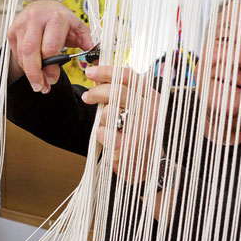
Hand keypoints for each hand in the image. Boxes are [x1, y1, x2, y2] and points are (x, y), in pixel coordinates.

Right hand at [6, 0, 93, 91]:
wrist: (43, 7)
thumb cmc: (62, 20)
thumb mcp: (79, 29)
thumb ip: (88, 44)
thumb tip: (97, 59)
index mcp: (55, 18)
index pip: (49, 48)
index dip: (51, 68)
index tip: (53, 79)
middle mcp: (35, 19)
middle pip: (31, 52)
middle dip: (35, 74)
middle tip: (41, 88)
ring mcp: (21, 24)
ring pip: (22, 55)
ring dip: (29, 73)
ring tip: (39, 84)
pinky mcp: (12, 31)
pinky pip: (16, 53)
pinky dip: (24, 65)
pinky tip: (32, 70)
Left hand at [82, 65, 162, 184]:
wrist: (152, 169)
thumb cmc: (141, 136)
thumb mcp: (139, 110)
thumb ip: (123, 93)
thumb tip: (99, 76)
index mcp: (153, 98)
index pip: (129, 77)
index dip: (107, 71)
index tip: (89, 71)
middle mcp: (151, 112)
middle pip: (117, 92)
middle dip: (97, 92)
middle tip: (87, 97)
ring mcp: (142, 130)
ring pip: (108, 113)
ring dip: (103, 120)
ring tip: (112, 128)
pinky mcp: (129, 147)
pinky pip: (103, 133)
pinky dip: (101, 135)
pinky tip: (110, 140)